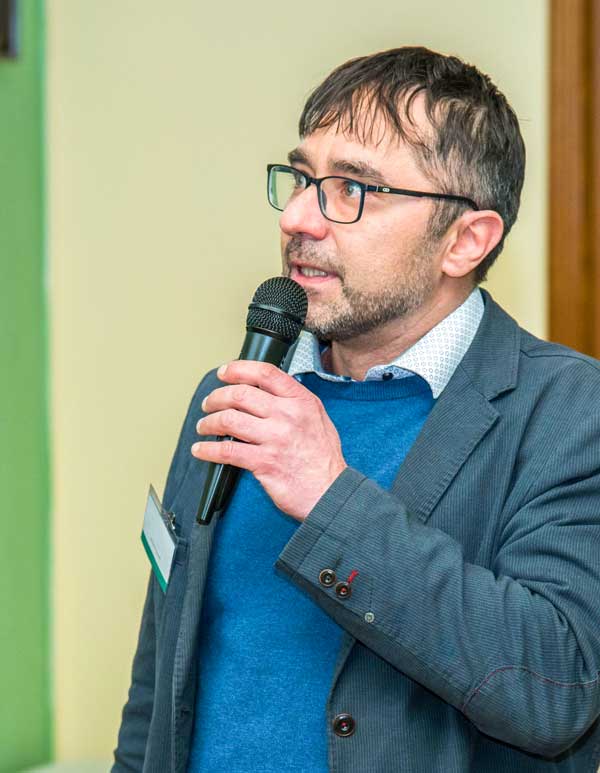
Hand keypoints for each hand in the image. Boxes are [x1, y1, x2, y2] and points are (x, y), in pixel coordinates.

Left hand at [191, 361, 346, 520]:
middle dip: (216, 397)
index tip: (224, 372)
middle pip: (240, 394)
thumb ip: (293, 402)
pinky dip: (208, 450)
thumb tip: (265, 391)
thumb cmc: (323, 458)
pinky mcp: (263, 462)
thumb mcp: (317, 417)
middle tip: (209, 403)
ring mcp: (275, 439)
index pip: (265, 373)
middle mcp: (287, 416)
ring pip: (229, 420)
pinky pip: (227, 451)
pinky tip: (201, 450)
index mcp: (301, 401)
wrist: (331, 491)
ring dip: (209, 422)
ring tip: (204, 426)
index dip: (238, 369)